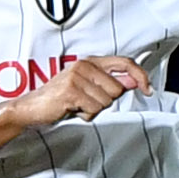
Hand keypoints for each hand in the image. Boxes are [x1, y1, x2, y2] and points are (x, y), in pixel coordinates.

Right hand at [2, 54, 148, 128]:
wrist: (31, 108)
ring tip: (77, 106)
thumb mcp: (88, 88)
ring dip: (94, 109)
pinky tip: (73, 110)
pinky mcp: (71, 91)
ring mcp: (76, 77)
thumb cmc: (59, 98)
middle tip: (86, 101)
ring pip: (106, 101)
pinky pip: (94, 109)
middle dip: (105, 101)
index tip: (147, 88)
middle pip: (117, 89)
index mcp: (90, 62)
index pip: (125, 63)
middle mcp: (84, 66)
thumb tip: (135, 82)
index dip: (140, 76)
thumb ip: (111, 83)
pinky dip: (85, 115)